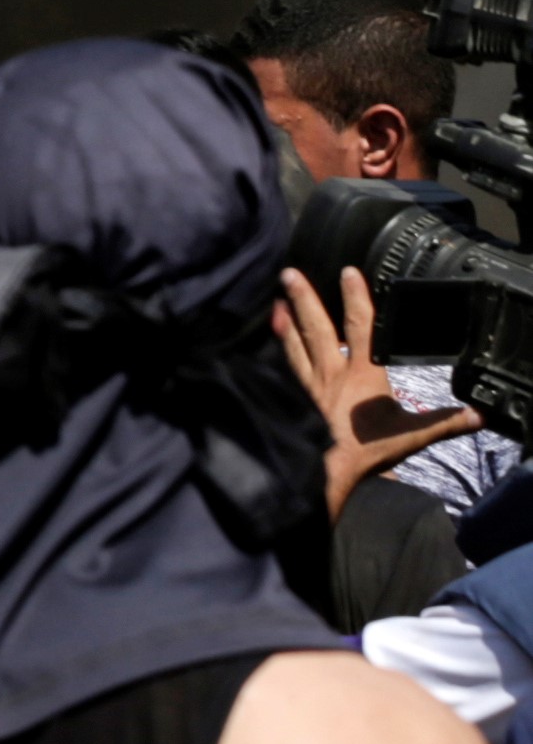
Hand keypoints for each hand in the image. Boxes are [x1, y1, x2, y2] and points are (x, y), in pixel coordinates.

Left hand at [276, 265, 481, 518]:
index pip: (361, 328)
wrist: (332, 472)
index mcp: (362, 375)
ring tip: (276, 299)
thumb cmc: (370, 450)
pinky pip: (284, 368)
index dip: (356, 298)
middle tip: (289, 272)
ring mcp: (309, 385)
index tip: (349, 271)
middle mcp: (331, 373)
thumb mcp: (414, 435)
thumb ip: (444, 422)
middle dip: (305, 298)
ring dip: (286, 321)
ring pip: (296, 344)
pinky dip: (278, 351)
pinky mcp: (295, 398)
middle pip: (317, 328)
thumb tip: (476, 415)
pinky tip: (267, 339)